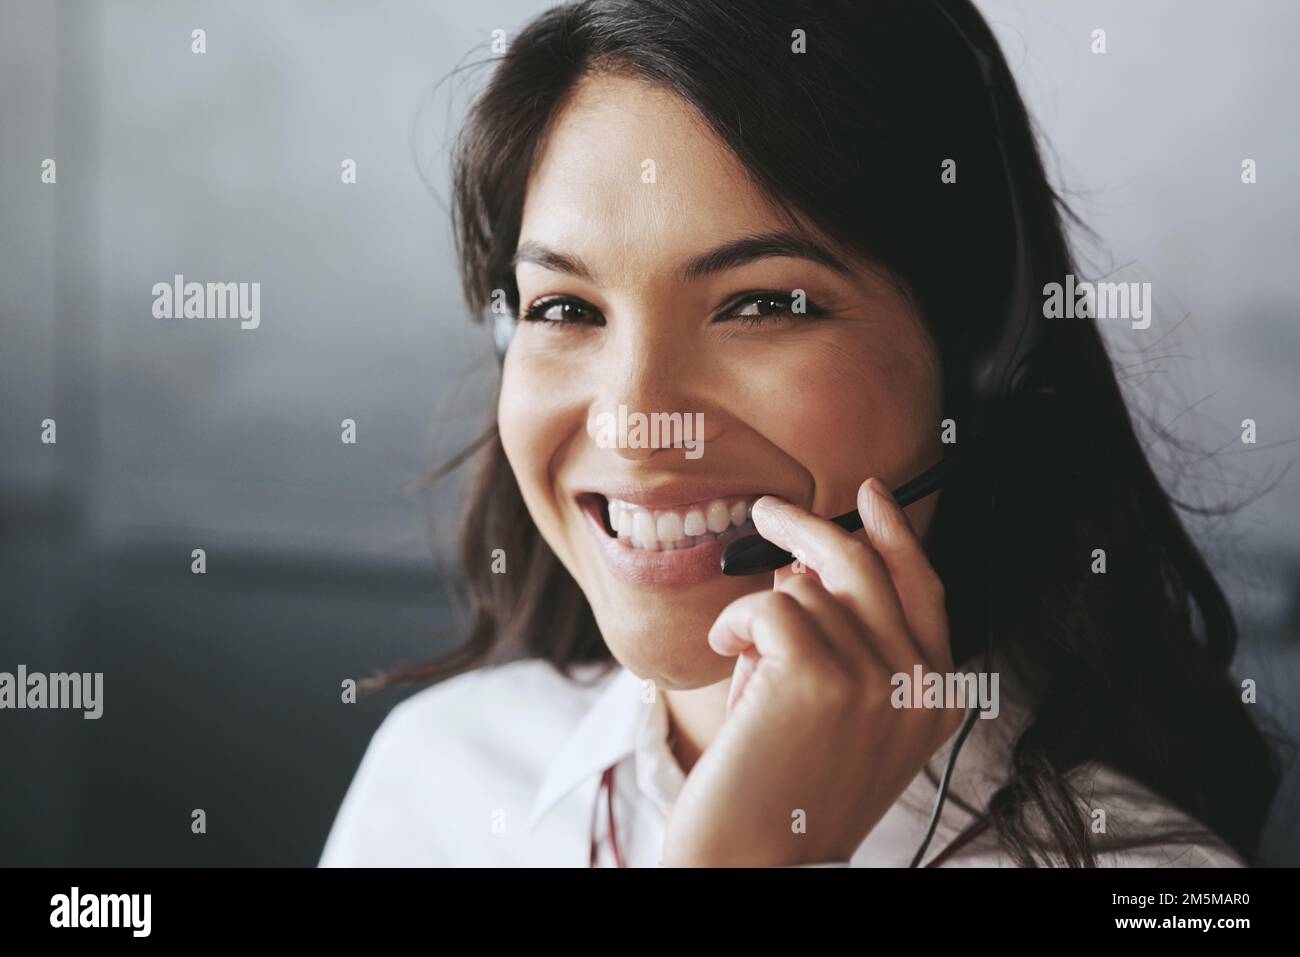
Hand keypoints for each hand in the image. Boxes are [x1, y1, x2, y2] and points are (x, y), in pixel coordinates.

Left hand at [661, 477, 962, 866]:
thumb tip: (805, 561)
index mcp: (937, 697)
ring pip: (804, 588)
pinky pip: (766, 607)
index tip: (871, 495)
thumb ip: (845, 640)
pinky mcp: (820, 676)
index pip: (925, 588)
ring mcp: (876, 679)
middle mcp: (920, 685)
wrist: (756, 861)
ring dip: (759, 615)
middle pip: (865, 564)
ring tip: (745, 666)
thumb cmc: (785, 786)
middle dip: (807, 525)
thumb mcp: (839, 712)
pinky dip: (733, 625)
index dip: (897, 534)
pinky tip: (727, 660)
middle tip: (767, 512)